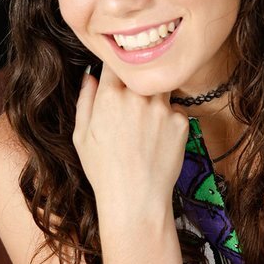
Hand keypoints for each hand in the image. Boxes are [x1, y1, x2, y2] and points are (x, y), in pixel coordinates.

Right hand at [72, 63, 188, 213]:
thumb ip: (85, 100)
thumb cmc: (103, 170)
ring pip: (162, 89)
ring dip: (155, 99)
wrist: (135, 199)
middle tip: (133, 107)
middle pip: (143, 74)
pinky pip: (176, 110)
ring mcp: (162, 108)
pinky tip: (158, 140)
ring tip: (145, 126)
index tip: (117, 76)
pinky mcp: (181, 121)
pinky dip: (169, 119)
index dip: (117, 68)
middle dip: (138, 84)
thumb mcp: (82, 136)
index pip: (116, 64)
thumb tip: (90, 76)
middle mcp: (138, 96)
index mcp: (110, 96)